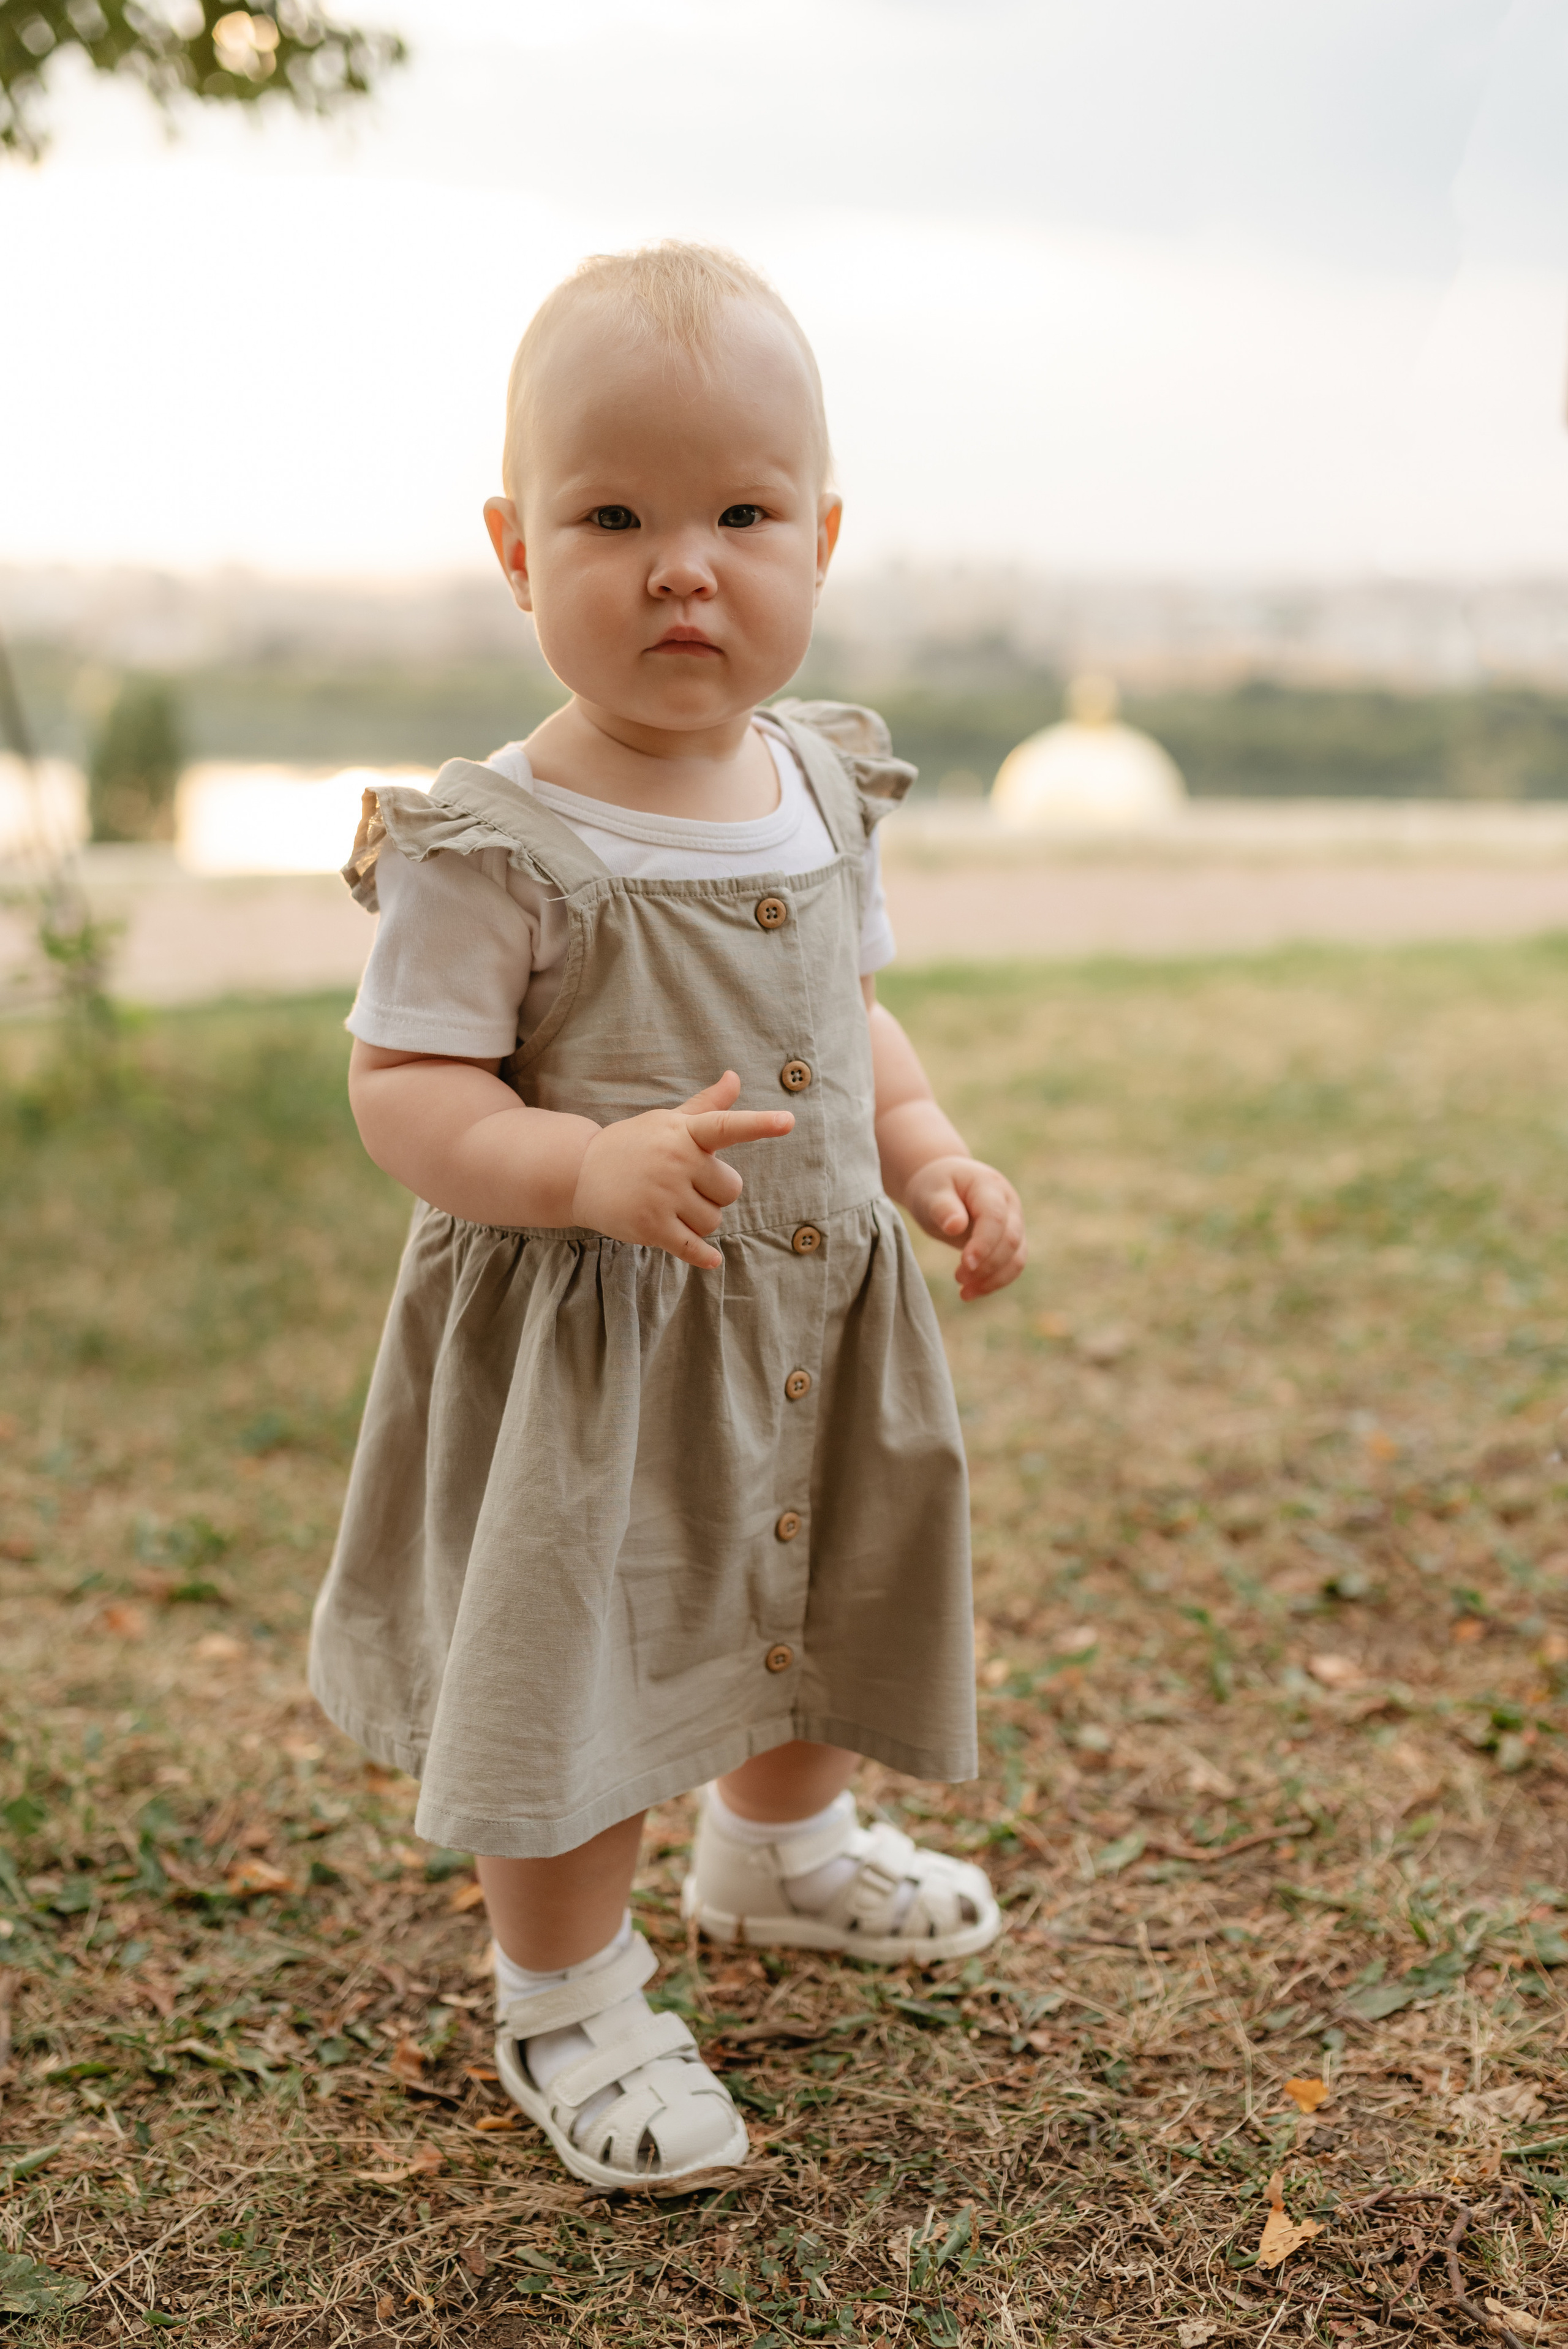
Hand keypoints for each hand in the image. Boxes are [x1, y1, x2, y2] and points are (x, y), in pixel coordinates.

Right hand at [569, 1071, 792, 1268]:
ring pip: (714, 1220)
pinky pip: (694, 1247)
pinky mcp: (652, 1226)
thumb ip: (706, 1106)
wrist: (579, 1172)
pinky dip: (703, 1256)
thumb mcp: (667, 1122)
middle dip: (714, 1193)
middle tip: (684, 1186)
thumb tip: (734, 1077)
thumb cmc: (633, 1144)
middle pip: (730, 1190)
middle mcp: (675, 1161)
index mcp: (683, 1133)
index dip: (759, 1124)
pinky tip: (710, 1258)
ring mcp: (663, 1195)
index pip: (726, 1126)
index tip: (789, 1121)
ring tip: (670, 1205)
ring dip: (700, 1220)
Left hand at [903, 1155, 1026, 1300]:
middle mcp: (1009, 1204)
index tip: (965, 1263)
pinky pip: (1011, 1265)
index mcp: (990, 1186)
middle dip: (987, 1265)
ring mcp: (1013, 1223)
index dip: (984, 1243)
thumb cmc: (935, 1187)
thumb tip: (955, 1226)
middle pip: (1010, 1239)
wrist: (942, 1186)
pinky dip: (994, 1282)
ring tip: (964, 1293)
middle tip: (958, 1278)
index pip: (995, 1217)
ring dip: (993, 1279)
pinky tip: (970, 1292)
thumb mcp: (930, 1193)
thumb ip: (942, 1207)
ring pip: (1016, 1257)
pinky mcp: (1009, 1241)